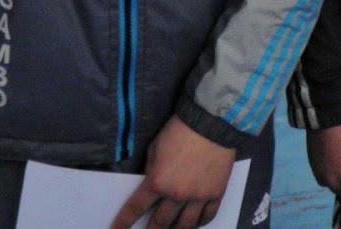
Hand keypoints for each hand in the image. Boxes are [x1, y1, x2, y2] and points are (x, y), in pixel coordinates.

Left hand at [109, 116, 234, 228]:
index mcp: (157, 182)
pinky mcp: (215, 194)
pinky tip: (194, 224)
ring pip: (185, 225)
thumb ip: (151, 169)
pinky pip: (207, 216)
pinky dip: (199, 223)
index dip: (124, 221)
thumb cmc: (179, 131)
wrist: (209, 124)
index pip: (136, 207)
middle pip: (161, 222)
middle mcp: (176, 195)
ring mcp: (198, 197)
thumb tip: (152, 182)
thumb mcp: (154, 148)